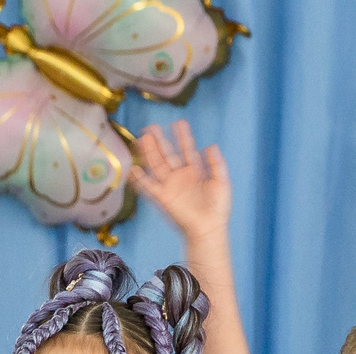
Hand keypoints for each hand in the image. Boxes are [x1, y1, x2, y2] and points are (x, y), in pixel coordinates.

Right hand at [128, 119, 228, 246]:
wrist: (209, 228)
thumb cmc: (218, 209)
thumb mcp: (221, 183)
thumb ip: (217, 164)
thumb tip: (210, 145)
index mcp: (194, 171)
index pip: (186, 150)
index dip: (183, 137)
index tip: (179, 122)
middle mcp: (180, 176)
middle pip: (167, 154)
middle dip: (159, 141)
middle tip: (151, 126)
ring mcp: (170, 186)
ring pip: (156, 165)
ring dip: (149, 152)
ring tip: (142, 138)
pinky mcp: (163, 197)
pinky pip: (149, 186)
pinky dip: (140, 178)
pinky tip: (133, 168)